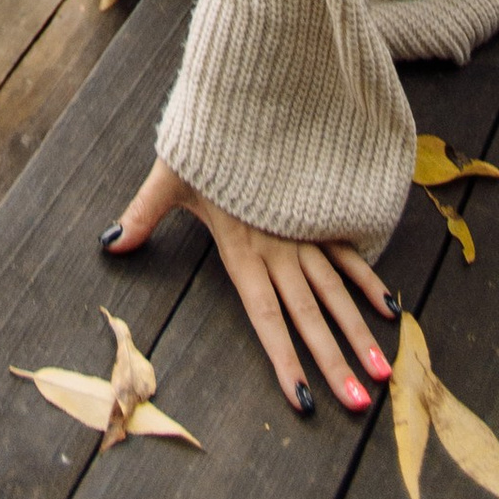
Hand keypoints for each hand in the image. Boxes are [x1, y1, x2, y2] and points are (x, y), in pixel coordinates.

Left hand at [104, 157, 393, 416]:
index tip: (305, 401)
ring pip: (336, 292)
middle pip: (309, 315)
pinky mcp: (320, 213)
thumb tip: (109, 244)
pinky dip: (369, 280)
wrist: (251, 93)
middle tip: (359, 405)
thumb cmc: (207, 139)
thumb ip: (143, 214)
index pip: (267, 318)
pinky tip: (390, 310)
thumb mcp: (170, 176)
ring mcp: (304, 233)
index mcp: (243, 250)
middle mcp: (279, 249)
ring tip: (380, 373)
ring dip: (358, 332)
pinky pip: (348, 253)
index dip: (285, 360)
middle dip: (333, 361)